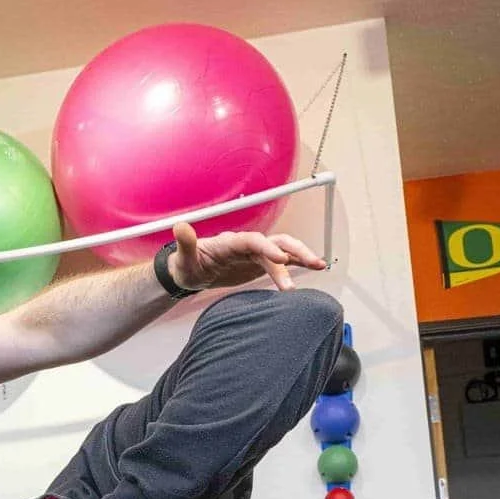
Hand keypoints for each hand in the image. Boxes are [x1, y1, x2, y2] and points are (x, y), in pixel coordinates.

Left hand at [166, 221, 325, 292]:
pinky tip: (315, 267)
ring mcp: (254, 253)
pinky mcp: (259, 263)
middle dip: (294, 250)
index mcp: (229, 242)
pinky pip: (283, 260)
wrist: (190, 272)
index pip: (252, 241)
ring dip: (301, 256)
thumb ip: (185, 243)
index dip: (267, 248)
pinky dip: (299, 262)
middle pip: (275, 241)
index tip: (280, 258)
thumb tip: (179, 226)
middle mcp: (245, 244)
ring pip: (283, 250)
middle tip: (312, 263)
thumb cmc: (186, 265)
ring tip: (320, 265)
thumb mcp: (182, 258)